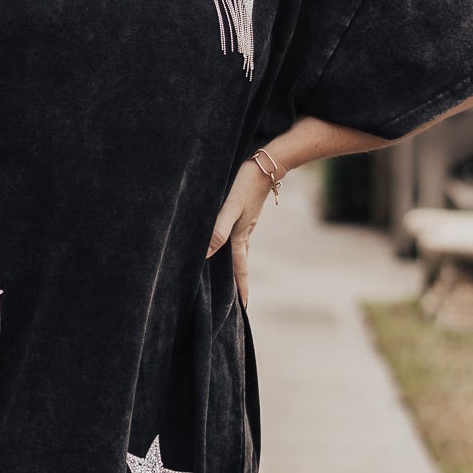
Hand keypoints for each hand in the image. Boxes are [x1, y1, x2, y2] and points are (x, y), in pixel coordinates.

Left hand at [205, 157, 274, 307]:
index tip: (244, 308)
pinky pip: (237, 239)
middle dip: (239, 284)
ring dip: (236, 268)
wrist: (267, 163)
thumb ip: (218, 229)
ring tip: (232, 281)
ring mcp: (246, 224)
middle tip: (239, 303)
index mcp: (240, 237)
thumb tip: (205, 254)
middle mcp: (244, 234)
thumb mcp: (230, 207)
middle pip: (240, 265)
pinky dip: (233, 250)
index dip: (241, 289)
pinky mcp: (245, 215)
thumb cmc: (246, 183)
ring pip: (239, 252)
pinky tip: (227, 247)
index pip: (239, 269)